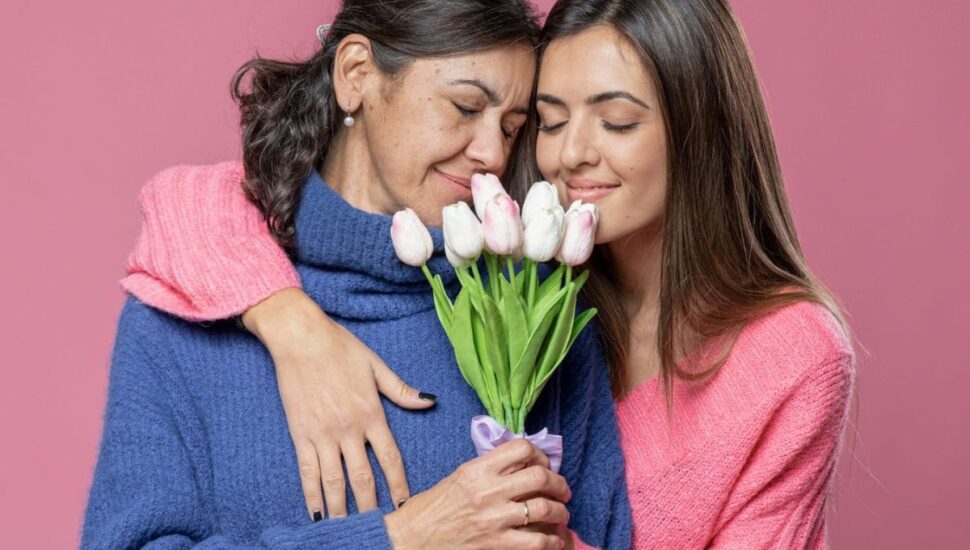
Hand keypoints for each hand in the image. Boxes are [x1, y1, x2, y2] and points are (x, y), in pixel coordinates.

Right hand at [242, 288, 435, 519]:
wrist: (300, 338)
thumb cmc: (340, 348)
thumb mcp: (377, 366)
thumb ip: (402, 390)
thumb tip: (430, 399)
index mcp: (371, 413)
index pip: (390, 458)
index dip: (398, 484)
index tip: (405, 504)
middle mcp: (348, 428)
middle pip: (362, 477)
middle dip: (371, 506)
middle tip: (378, 528)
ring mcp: (322, 433)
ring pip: (334, 480)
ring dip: (342, 508)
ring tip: (347, 529)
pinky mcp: (300, 433)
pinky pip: (307, 470)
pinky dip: (312, 494)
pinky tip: (316, 512)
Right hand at [384, 439, 571, 549]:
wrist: (409, 540)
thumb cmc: (430, 510)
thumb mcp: (458, 478)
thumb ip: (488, 470)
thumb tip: (520, 467)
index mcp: (476, 469)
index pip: (521, 448)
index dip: (541, 456)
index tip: (544, 465)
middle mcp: (488, 490)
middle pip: (540, 476)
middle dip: (559, 483)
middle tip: (562, 491)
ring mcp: (494, 519)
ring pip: (544, 508)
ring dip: (560, 512)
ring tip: (561, 515)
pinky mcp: (496, 545)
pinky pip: (537, 541)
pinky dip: (552, 541)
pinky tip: (553, 540)